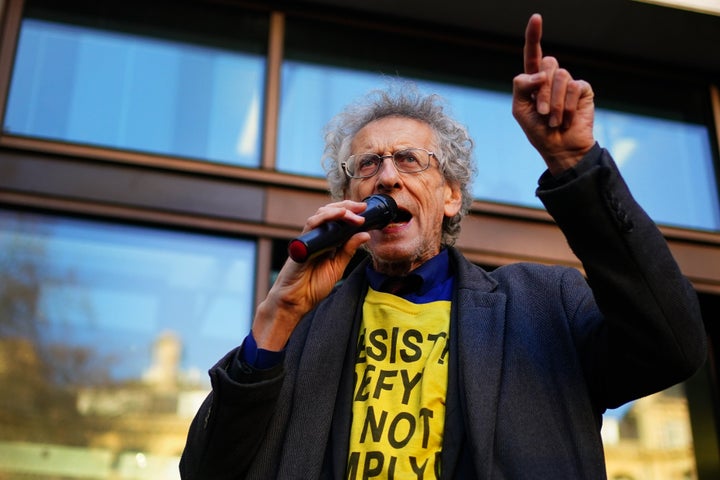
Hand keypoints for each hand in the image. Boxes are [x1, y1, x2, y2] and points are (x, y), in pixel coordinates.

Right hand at [252, 200, 370, 349]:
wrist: (295, 301)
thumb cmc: (312, 286)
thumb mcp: (337, 267)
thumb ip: (348, 250)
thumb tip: (365, 234)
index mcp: (326, 242)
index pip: (338, 220)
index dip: (351, 213)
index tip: (366, 211)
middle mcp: (317, 237)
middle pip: (330, 212)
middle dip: (347, 207)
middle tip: (362, 208)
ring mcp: (308, 238)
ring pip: (321, 214)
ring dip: (340, 210)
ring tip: (355, 213)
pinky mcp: (301, 243)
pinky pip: (312, 224)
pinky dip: (326, 217)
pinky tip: (339, 214)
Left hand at [512, 13, 595, 174]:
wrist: (560, 148)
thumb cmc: (537, 131)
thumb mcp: (520, 110)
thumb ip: (522, 87)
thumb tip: (540, 74)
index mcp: (533, 80)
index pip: (532, 54)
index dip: (534, 35)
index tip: (536, 17)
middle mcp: (551, 77)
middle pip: (546, 64)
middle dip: (542, 92)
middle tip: (543, 113)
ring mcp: (568, 82)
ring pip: (560, 76)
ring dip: (555, 104)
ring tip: (554, 121)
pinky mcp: (583, 89)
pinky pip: (574, 87)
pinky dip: (567, 107)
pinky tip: (567, 120)